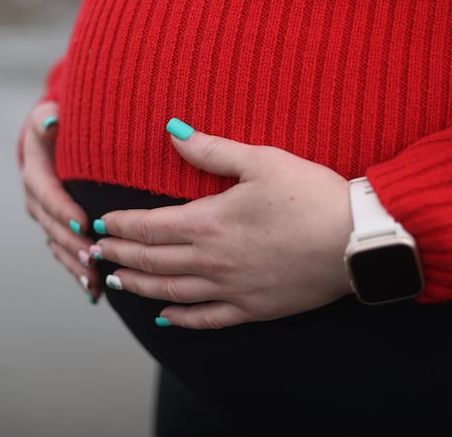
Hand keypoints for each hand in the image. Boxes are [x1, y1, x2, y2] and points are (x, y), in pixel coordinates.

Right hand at [20, 101, 100, 302]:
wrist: (61, 134)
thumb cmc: (63, 121)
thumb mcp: (52, 111)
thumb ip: (49, 117)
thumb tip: (50, 121)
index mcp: (35, 170)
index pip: (46, 192)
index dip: (62, 209)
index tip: (82, 223)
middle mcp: (36, 197)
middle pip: (51, 226)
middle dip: (70, 244)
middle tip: (92, 258)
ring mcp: (46, 217)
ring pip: (57, 244)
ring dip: (73, 264)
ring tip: (93, 280)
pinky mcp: (58, 229)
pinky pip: (65, 252)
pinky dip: (77, 271)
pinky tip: (93, 291)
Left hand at [92, 120, 353, 328]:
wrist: (356, 240)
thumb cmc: (311, 194)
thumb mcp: (261, 161)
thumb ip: (212, 151)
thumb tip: (172, 131)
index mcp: (208, 222)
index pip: (148, 227)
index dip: (119, 226)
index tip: (99, 223)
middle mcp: (212, 261)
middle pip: (151, 262)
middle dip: (118, 257)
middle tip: (95, 254)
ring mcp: (231, 289)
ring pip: (170, 293)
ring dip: (138, 288)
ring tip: (115, 284)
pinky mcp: (253, 308)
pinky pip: (207, 319)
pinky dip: (181, 319)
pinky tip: (165, 319)